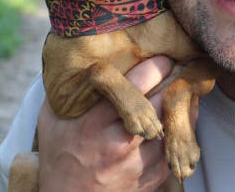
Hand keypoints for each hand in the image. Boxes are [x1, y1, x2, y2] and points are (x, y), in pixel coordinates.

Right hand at [37, 56, 173, 191]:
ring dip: (180, 106)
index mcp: (94, 123)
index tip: (162, 58)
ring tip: (182, 91)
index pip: (137, 85)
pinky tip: (178, 118)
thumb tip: (73, 56)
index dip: (156, 66)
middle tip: (178, 68)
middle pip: (161, 101)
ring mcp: (138, 163)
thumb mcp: (52, 120)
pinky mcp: (152, 178)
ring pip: (174, 125)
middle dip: (172, 81)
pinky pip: (175, 147)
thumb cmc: (59, 156)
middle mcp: (119, 143)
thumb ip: (64, 89)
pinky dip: (180, 130)